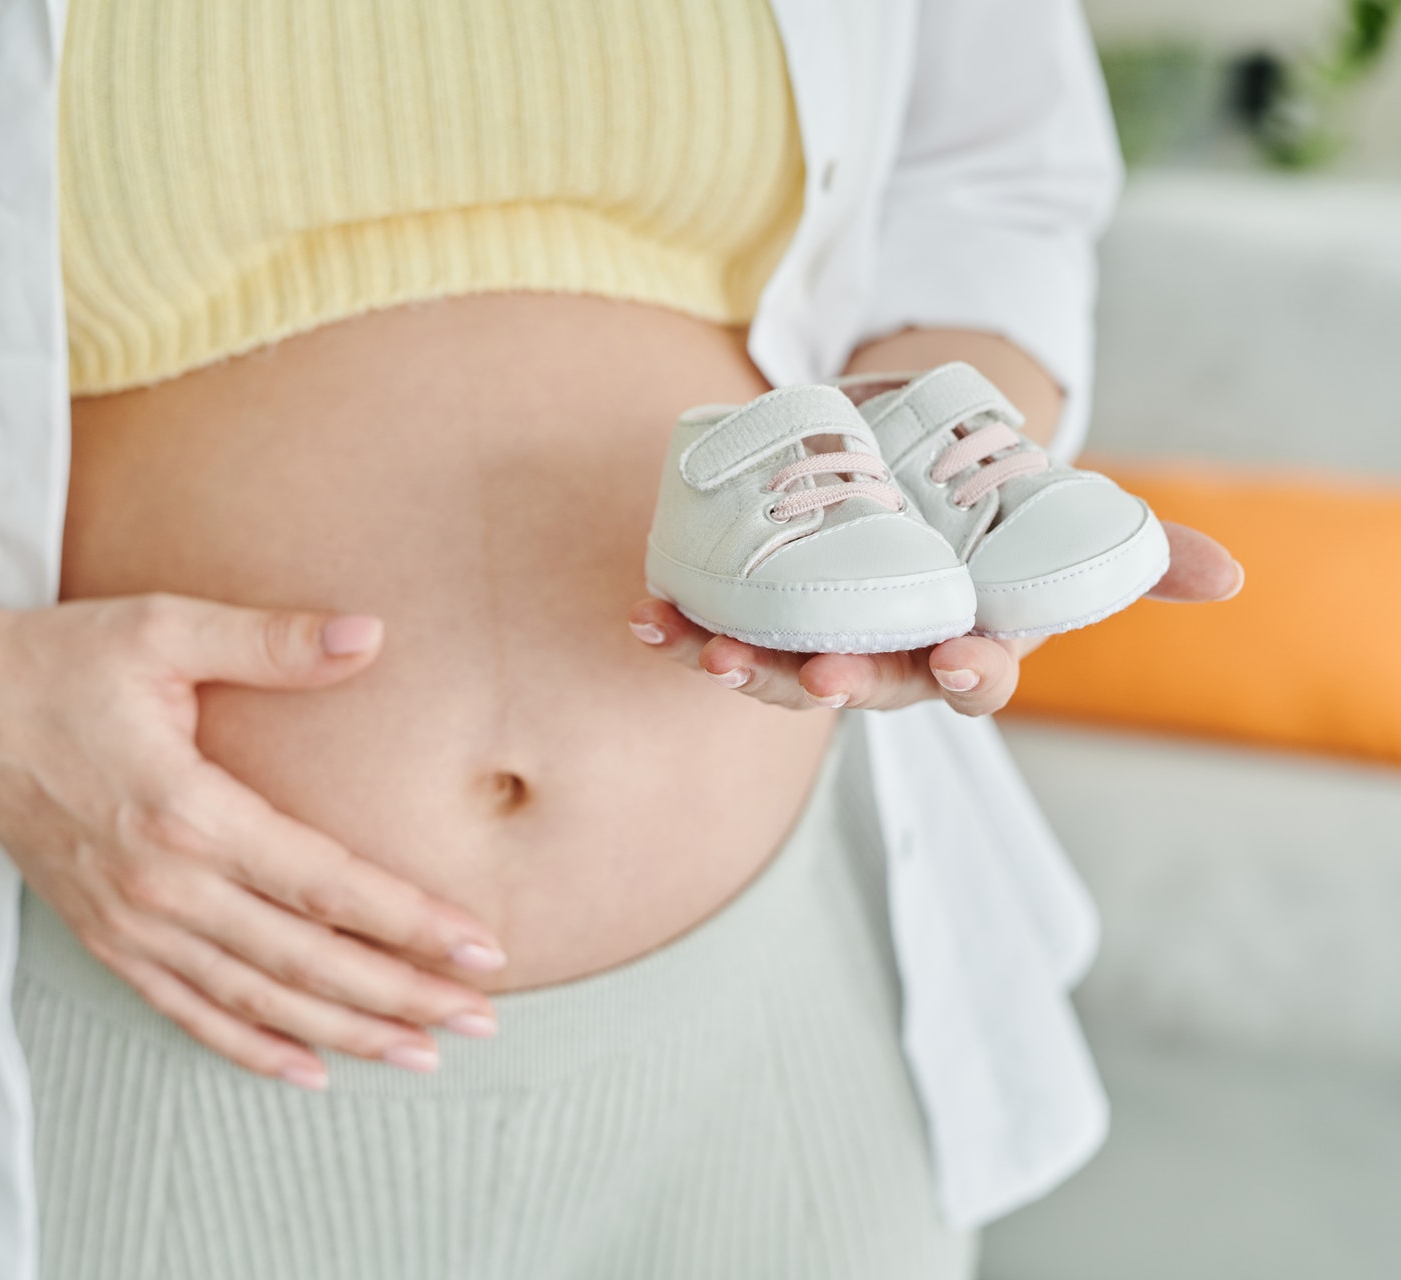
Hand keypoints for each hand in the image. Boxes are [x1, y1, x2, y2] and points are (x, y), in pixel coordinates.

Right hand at [0, 592, 506, 1089]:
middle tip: (482, 1016)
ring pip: (255, 1000)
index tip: (481, 948)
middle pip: (305, 960)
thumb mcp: (164, 631)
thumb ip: (269, 641)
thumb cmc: (60, 662)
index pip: (324, 883)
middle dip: (401, 994)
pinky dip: (250, 1046)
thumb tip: (370, 636)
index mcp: (186, 811)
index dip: (409, 922)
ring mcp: (129, 923)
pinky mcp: (104, 938)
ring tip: (422, 1054)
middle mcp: (161, 885)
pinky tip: (308, 1069)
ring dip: (343, 1032)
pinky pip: (188, 1010)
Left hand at [627, 521, 1241, 716]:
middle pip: (863, 687)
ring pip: (778, 670)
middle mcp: (885, 655)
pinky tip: (647, 613)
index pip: (972, 682)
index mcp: (961, 646)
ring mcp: (814, 637)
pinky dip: (679, 627)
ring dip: (743, 667)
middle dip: (841, 684)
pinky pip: (714, 629)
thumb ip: (1139, 549)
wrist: (914, 467)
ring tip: (712, 649)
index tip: (966, 659)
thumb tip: (1231, 576)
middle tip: (828, 672)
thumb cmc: (995, 510)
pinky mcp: (755, 608)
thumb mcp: (1066, 518)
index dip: (968, 678)